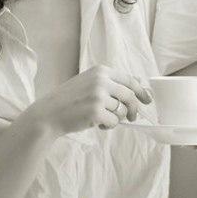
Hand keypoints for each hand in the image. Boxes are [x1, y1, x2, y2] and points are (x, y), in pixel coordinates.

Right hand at [26, 65, 152, 135]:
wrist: (49, 113)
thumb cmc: (70, 100)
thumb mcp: (89, 82)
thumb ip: (111, 82)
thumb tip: (138, 83)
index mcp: (100, 71)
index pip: (130, 80)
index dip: (141, 91)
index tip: (147, 100)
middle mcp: (101, 80)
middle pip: (130, 96)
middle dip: (133, 109)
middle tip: (131, 118)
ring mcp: (98, 95)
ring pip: (121, 111)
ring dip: (114, 118)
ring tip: (100, 118)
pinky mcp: (95, 111)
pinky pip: (114, 122)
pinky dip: (108, 126)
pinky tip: (96, 123)